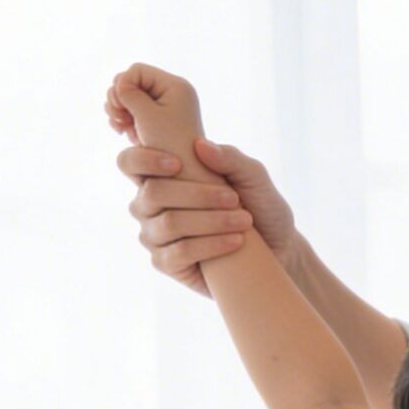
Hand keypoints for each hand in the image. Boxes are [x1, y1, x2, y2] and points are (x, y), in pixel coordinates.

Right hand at [107, 72, 295, 296]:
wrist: (279, 249)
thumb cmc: (260, 207)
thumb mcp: (254, 178)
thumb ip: (230, 158)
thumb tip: (200, 145)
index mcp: (161, 177)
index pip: (129, 162)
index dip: (144, 160)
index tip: (178, 164)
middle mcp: (148, 205)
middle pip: (153, 193)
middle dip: (197, 194)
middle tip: (234, 199)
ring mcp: (154, 235)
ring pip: (169, 224)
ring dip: (211, 221)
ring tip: (243, 221)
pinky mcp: (166, 263)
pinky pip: (178, 253)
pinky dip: (210, 245)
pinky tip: (236, 242)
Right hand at [109, 63, 206, 164]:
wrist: (188, 178)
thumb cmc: (170, 146)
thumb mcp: (146, 114)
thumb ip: (129, 93)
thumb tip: (119, 83)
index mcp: (176, 86)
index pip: (136, 71)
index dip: (122, 87)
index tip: (123, 109)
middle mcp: (173, 94)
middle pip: (131, 83)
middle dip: (120, 101)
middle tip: (123, 120)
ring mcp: (166, 109)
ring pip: (130, 100)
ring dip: (122, 114)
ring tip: (126, 129)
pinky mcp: (159, 123)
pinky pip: (134, 115)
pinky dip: (128, 123)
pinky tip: (131, 135)